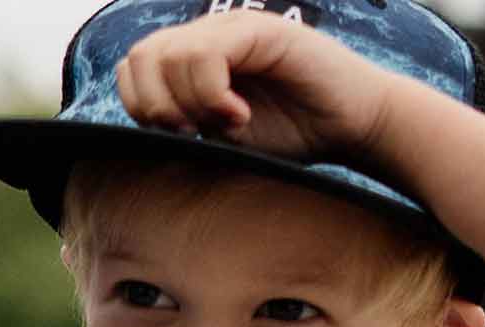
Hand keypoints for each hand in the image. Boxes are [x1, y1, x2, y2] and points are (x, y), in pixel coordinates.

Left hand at [115, 12, 397, 166]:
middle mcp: (208, 36)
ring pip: (169, 56)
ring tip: (228, 124)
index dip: (142, 107)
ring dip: (190, 102)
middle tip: (194, 133)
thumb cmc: (294, 135)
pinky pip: (207, 55)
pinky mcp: (258, 31)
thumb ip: (187, 126)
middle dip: (156, 106)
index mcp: (193, 60)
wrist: (352, 126)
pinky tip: (240, 115)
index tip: (179, 137)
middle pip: (141, 58)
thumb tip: (149, 132)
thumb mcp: (224, 139)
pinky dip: (213, 94)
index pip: (133, 70)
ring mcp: (232, 29)